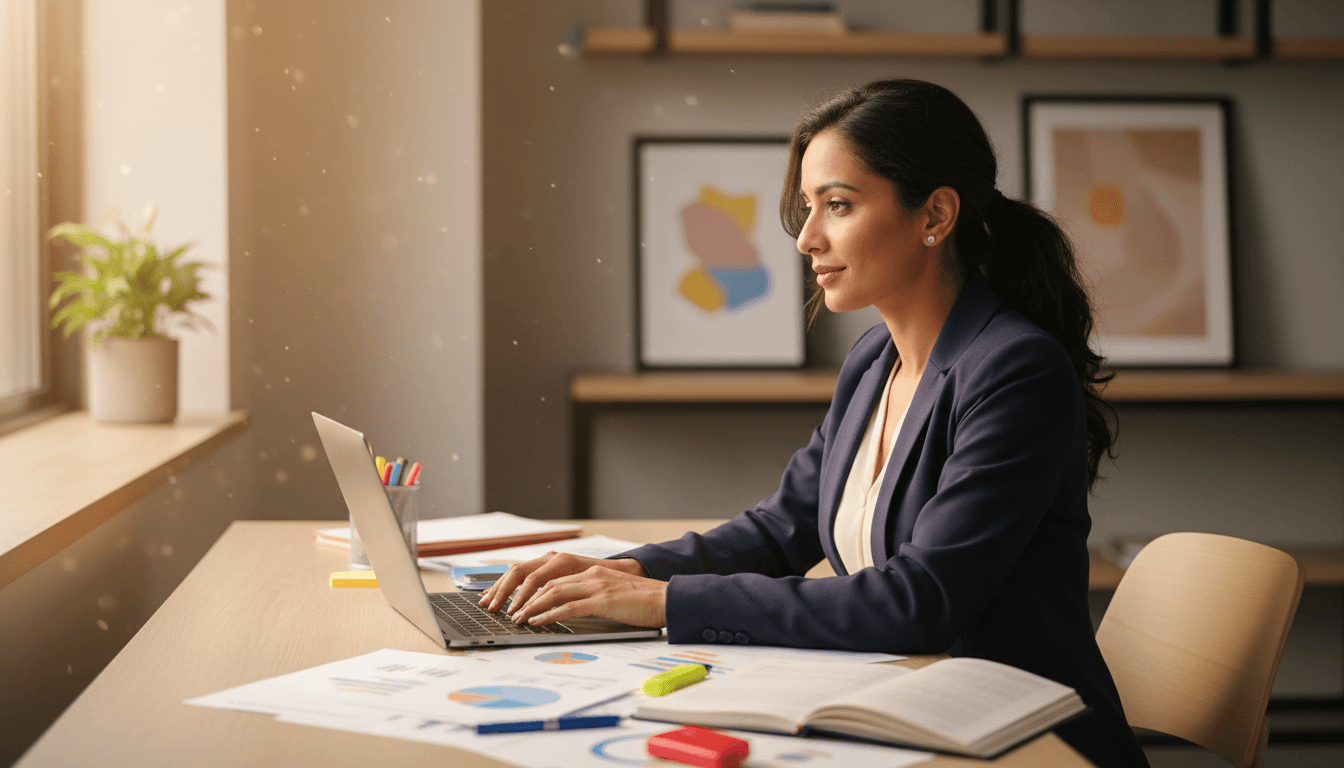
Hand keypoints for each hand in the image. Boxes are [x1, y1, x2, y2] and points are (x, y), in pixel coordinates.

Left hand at [508, 565, 666, 628]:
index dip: (532, 590)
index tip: (517, 601)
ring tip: (517, 618)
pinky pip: (569, 606)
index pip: (553, 578)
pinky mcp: (603, 600)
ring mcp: (596, 586)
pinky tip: (537, 621)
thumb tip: (572, 610)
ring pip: (553, 592)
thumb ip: (594, 597)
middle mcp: (591, 575)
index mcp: (593, 572)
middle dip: (524, 597)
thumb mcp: (614, 594)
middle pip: (547, 583)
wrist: (668, 599)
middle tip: (509, 610)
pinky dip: (548, 614)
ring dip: (531, 606)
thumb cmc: (644, 602)